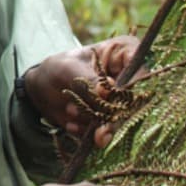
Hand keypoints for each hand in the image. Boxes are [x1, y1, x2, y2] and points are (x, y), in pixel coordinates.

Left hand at [23, 35, 138, 146]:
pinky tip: (71, 125)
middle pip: (135, 101)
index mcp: (125, 53)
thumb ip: (89, 80)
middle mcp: (130, 78)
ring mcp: (122, 100)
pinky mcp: (112, 118)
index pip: (141, 70)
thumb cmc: (59, 67)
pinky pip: (107, 132)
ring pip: (121, 119)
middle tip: (95, 125)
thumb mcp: (70, 69)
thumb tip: (107, 93)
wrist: (44, 88)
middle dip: (112, 115)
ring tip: (71, 111)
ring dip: (96, 122)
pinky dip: (89, 132)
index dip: (131, 87)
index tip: (111, 96)